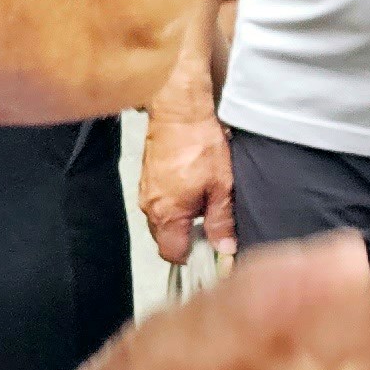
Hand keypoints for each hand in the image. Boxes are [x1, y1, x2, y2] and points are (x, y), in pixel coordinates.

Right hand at [141, 103, 233, 266]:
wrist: (180, 113)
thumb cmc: (199, 144)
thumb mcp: (221, 186)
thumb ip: (221, 220)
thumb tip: (224, 247)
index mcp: (167, 213)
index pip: (172, 253)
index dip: (192, 256)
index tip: (210, 250)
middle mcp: (150, 206)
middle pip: (165, 238)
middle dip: (187, 238)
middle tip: (213, 227)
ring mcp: (145, 192)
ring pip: (163, 220)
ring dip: (182, 219)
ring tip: (206, 203)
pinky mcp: (147, 179)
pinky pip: (159, 202)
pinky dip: (175, 203)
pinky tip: (194, 188)